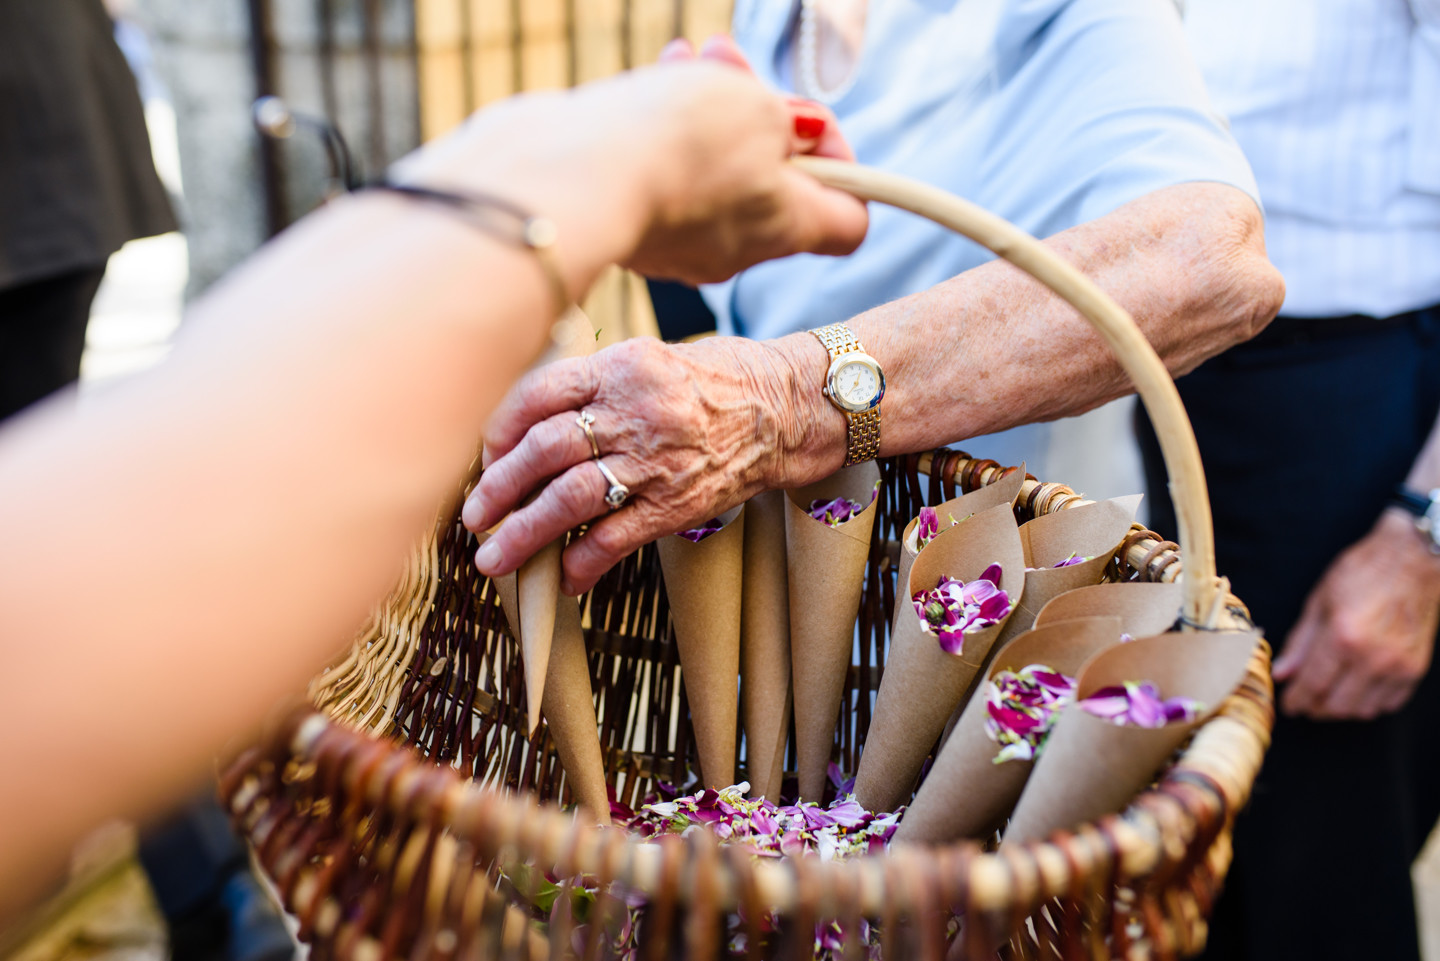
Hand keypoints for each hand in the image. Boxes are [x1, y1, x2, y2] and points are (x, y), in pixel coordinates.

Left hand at [463, 334, 840, 592]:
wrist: (782, 408)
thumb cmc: (707, 382)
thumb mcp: (645, 359)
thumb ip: (589, 384)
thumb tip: (523, 427)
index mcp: (619, 368)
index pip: (539, 396)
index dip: (500, 431)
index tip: (484, 457)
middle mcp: (633, 412)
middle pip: (544, 451)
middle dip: (499, 488)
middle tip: (474, 516)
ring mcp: (655, 461)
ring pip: (570, 500)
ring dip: (525, 534)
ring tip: (495, 559)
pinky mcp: (678, 503)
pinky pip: (617, 538)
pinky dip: (583, 562)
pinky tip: (565, 579)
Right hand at [622, 39, 864, 282]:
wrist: (569, 182)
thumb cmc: (674, 146)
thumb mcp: (756, 107)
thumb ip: (785, 117)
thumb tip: (789, 130)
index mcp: (788, 227)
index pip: (849, 221)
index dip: (843, 164)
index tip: (808, 125)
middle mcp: (739, 250)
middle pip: (776, 186)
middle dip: (763, 115)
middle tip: (740, 68)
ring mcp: (682, 247)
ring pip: (717, 175)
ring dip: (712, 113)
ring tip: (691, 60)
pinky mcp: (635, 232)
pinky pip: (669, 182)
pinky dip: (668, 138)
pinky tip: (651, 88)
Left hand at [1273, 509, 1439, 718]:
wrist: (1413, 559)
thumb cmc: (1362, 573)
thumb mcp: (1319, 601)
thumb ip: (1300, 642)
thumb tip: (1281, 673)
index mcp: (1343, 637)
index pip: (1312, 685)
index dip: (1296, 700)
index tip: (1288, 705)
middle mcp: (1373, 657)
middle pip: (1336, 705)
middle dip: (1315, 707)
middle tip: (1304, 700)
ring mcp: (1398, 666)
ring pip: (1363, 710)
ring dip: (1341, 708)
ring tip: (1327, 694)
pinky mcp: (1416, 668)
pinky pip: (1389, 703)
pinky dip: (1369, 703)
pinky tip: (1356, 689)